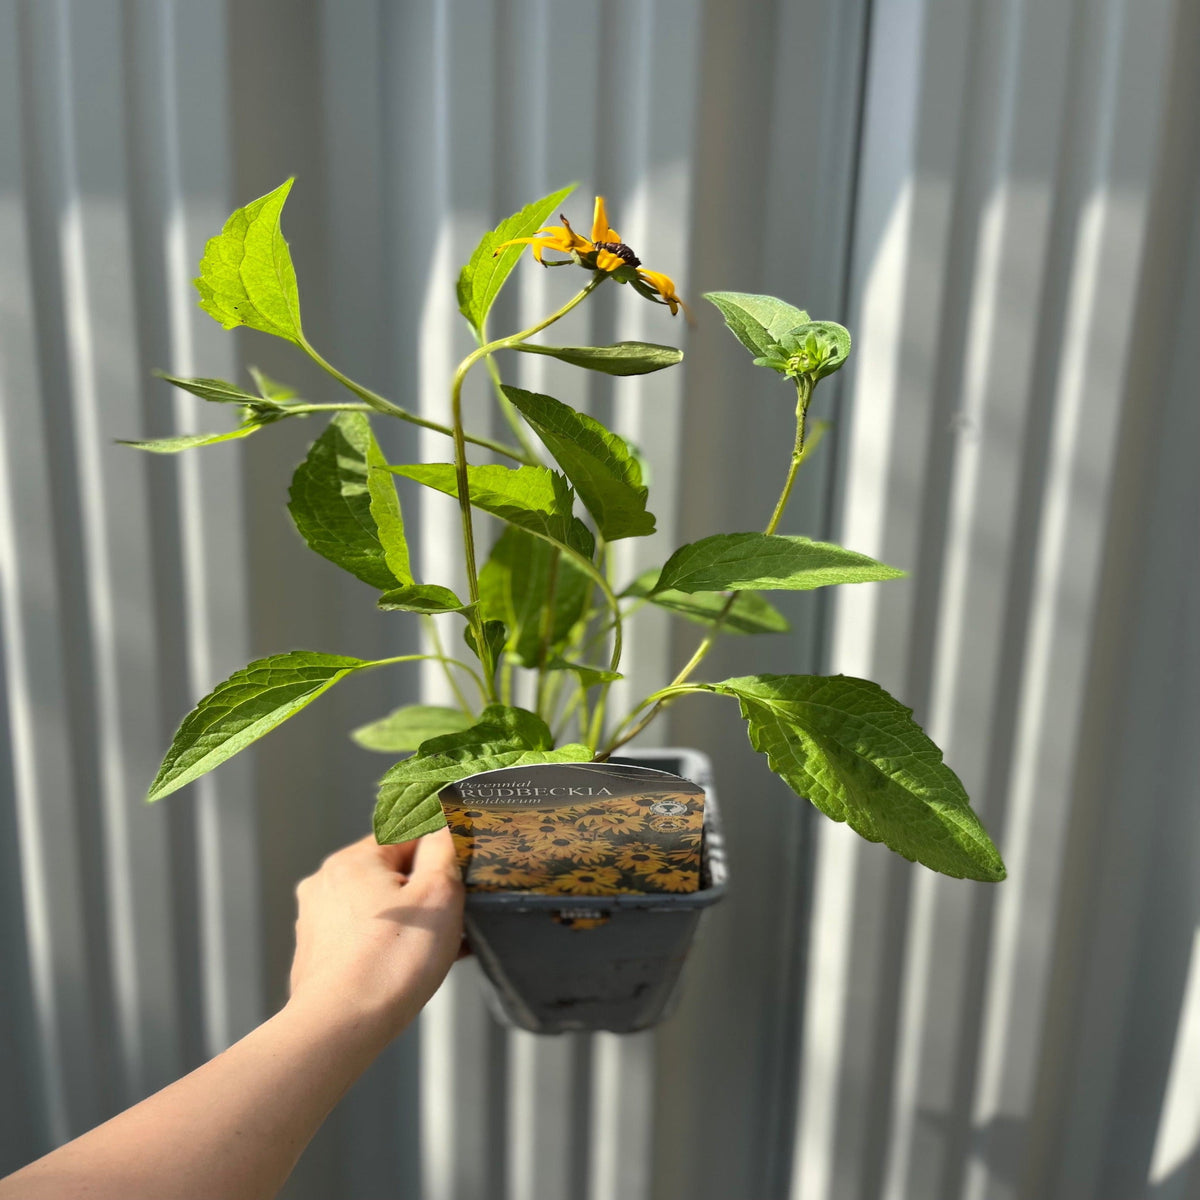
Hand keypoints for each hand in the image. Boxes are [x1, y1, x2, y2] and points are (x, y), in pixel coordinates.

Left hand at [287, 829, 463, 1042]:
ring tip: (436, 952)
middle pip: (393, 873)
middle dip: (426, 894)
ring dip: (410, 922)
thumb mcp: (438, 893)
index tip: (460, 884)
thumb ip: (445, 849)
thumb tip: (446, 824)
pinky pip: (363, 938)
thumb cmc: (391, 962)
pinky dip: (388, 946)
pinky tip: (410, 970)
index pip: (409, 835)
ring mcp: (316, 922)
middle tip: (452, 922)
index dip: (442, 857)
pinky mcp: (316, 957)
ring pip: (379, 908)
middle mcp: (326, 884)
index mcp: (352, 860)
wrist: (339, 1030)